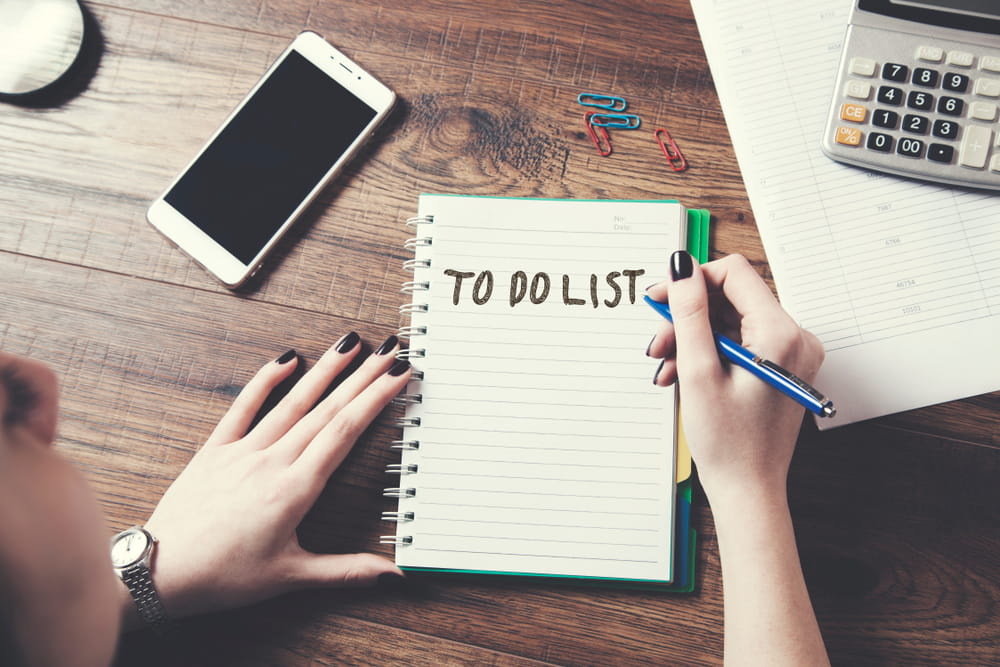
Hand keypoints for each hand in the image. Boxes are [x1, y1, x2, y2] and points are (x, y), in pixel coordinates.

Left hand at [135, 333, 410, 623]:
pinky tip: (286, 359)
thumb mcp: (291, 577)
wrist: (158, 575)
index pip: (344, 432)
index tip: (397, 375)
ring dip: (324, 371)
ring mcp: (242, 452)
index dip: (375, 399)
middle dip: (362, 377)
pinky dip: (264, 381)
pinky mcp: (215, 451)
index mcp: (295, 490)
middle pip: (326, 410)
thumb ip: (347, 571)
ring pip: (292, 402)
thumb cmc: (223, 579)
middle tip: (388, 350)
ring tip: (349, 345)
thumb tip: (393, 577)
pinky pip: (242, 407)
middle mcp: (272, 462)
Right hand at [646, 252, 824, 502]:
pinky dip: (709, 353)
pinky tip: (683, 374)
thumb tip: (681, 267)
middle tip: (658, 342)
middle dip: (688, 317)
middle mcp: (795, 338)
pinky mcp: (781, 367)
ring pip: (731, 322)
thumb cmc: (728, 443)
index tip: (660, 297)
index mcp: (781, 334)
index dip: (691, 281)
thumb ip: (689, 313)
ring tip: (666, 367)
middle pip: (731, 300)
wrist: (748, 490)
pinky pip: (740, 342)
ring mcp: (790, 354)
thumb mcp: (698, 371)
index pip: (733, 274)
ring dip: (693, 338)